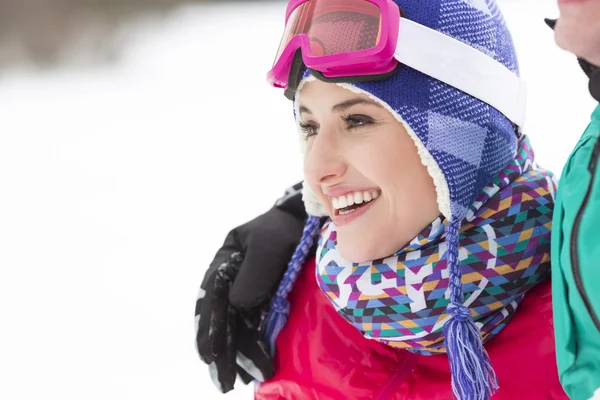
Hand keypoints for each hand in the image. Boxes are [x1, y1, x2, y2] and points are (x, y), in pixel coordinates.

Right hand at [195, 183, 306, 392]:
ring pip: (239, 325)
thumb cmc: (286, 230)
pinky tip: (255, 364)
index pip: (211, 299)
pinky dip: (254, 344)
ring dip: (239, 353)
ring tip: (240, 378)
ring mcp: (250, 290)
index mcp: (225, 262)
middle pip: (224, 318)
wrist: (312, 223)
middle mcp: (233, 279)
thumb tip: (239, 305)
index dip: (208, 329)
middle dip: (224, 349)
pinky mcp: (268, 298)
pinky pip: (256, 324)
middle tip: (225, 380)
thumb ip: (252, 274)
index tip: (209, 356)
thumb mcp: (267, 246)